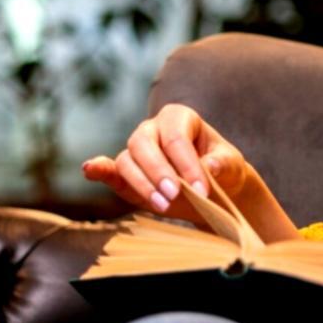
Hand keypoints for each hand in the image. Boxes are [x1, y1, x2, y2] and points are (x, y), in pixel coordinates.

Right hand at [81, 103, 252, 228]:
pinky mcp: (126, 174)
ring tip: (163, 205)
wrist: (213, 190)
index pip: (176, 138)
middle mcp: (152, 129)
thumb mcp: (232, 165)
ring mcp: (136, 150)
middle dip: (159, 171)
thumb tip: (211, 166)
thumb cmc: (222, 170)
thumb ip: (224, 164)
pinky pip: (110, 169)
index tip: (202, 190)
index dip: (187, 164)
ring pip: (127, 160)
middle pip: (143, 144)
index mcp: (179, 118)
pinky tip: (90, 169)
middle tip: (175, 194)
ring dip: (142, 184)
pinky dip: (99, 170)